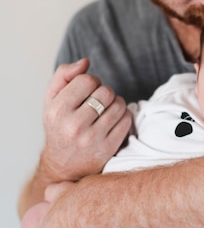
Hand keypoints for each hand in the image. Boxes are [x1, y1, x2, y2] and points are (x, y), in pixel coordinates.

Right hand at [41, 58, 131, 183]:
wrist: (63, 165)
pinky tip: (112, 120)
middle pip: (106, 91)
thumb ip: (64, 75)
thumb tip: (85, 62)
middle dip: (104, 92)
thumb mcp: (51, 100)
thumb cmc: (59, 126)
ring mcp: (93, 139)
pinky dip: (123, 116)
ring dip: (115, 103)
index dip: (91, 82)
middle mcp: (74, 126)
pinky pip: (127, 120)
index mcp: (58, 111)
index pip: (88, 80)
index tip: (87, 91)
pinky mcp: (108, 148)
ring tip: (105, 110)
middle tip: (97, 101)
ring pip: (119, 104)